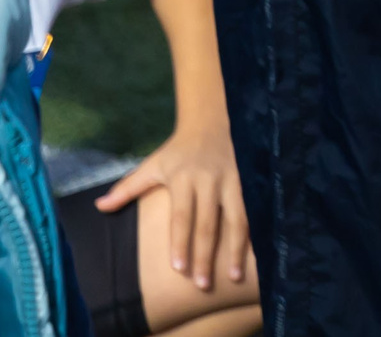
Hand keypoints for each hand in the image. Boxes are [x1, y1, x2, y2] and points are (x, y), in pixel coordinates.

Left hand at [97, 120, 248, 292]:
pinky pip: (257, 207)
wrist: (215, 117)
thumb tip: (99, 207)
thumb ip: (128, 188)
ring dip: (237, 249)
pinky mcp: (253, 176)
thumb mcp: (152, 164)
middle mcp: (211, 180)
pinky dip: (258, 229)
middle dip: (206, 255)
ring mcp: (236, 178)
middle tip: (203, 284)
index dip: (180, 243)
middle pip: (208, 224)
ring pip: (238, 218)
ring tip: (235, 276)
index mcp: (184, 178)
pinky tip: (260, 251)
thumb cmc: (180, 148)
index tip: (179, 269)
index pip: (182, 217)